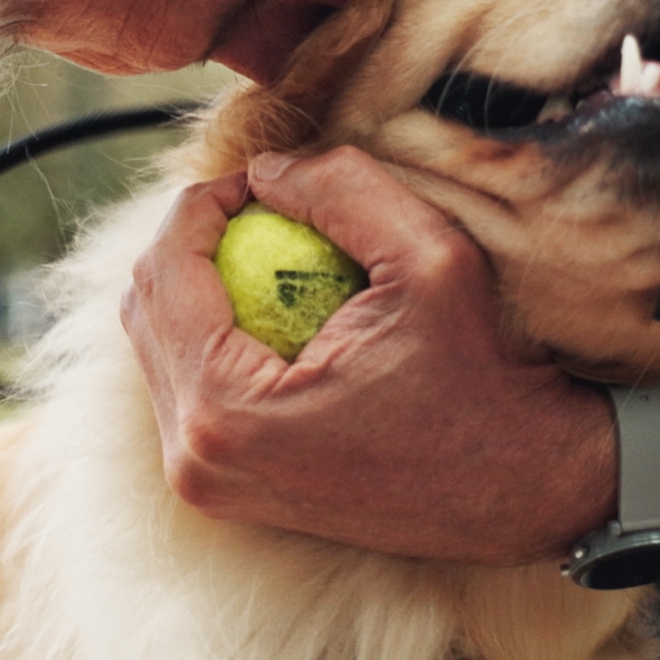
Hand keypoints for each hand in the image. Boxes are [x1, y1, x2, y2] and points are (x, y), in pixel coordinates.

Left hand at [121, 146, 659, 565]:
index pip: (167, 270)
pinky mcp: (220, 489)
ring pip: (156, 347)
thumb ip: (342, 190)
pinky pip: (184, 388)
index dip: (201, 204)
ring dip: (196, 285)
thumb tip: (265, 170)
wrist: (516, 486)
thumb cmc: (479, 376)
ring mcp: (202, 481)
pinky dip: (212, 334)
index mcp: (223, 408)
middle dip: (188, 239)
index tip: (254, 180)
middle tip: (254, 206)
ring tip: (265, 250)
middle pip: (143, 308)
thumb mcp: (429, 258)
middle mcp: (194, 455)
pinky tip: (270, 305)